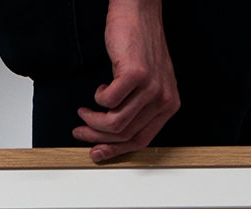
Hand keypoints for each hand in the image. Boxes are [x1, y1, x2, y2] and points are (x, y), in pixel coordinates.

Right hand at [72, 0, 179, 162]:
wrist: (139, 11)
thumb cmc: (140, 45)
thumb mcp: (147, 84)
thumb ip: (138, 109)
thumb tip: (112, 136)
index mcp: (169, 106)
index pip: (141, 141)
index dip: (116, 151)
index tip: (97, 153)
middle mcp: (164, 99)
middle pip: (126, 134)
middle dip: (98, 138)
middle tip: (82, 133)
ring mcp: (151, 87)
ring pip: (116, 122)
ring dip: (94, 121)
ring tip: (84, 113)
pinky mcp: (136, 74)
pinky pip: (109, 101)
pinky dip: (98, 98)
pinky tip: (99, 90)